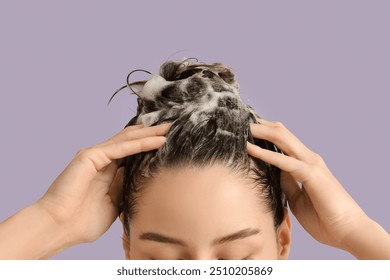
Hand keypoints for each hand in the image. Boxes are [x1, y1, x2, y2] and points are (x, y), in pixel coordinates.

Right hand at [37, 123, 170, 245]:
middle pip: (132, 141)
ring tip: (170, 129)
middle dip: (153, 134)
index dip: (150, 145)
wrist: (59, 228)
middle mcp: (101, 159)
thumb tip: (140, 180)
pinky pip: (121, 148)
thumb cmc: (82, 222)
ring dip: (151, 134)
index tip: (169, 142)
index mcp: (106, 170)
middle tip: (173, 128)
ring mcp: (95, 155)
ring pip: (128, 140)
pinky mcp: (90, 156)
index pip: (132, 152)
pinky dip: (141, 144)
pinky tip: (158, 141)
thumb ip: (124, 188)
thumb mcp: (114, 204)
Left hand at [247, 119, 389, 257]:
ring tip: (242, 128)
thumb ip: (287, 183)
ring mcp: (311, 164)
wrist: (349, 232)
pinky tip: (250, 149)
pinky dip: (265, 154)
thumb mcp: (297, 198)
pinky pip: (284, 160)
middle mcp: (308, 159)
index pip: (283, 140)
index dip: (265, 132)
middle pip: (281, 133)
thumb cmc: (324, 218)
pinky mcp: (311, 174)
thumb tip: (274, 173)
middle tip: (240, 122)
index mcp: (305, 164)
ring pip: (282, 139)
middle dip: (260, 127)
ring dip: (261, 132)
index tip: (246, 130)